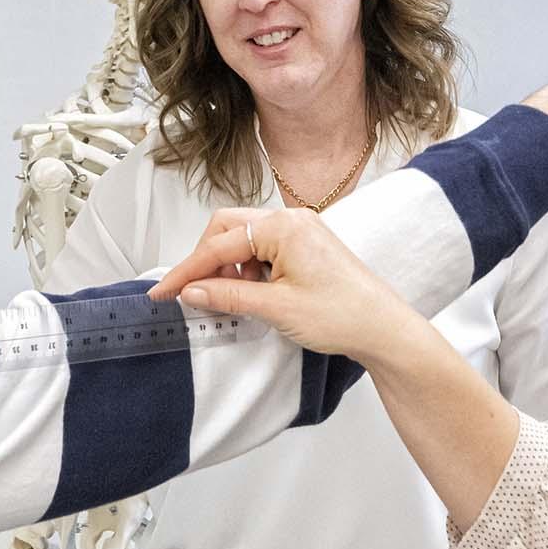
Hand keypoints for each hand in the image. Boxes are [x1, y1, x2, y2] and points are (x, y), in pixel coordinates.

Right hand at [148, 206, 424, 364]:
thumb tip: (191, 291)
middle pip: (227, 229)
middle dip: (207, 261)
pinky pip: (264, 249)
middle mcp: (291, 220)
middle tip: (194, 294)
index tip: (164, 292)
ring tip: (231, 299)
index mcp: (282, 226)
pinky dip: (249, 270)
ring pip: (244, 239)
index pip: (218, 244)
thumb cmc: (342, 314)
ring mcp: (300, 231)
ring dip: (229, 267)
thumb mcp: (275, 308)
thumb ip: (228, 295)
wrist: (383, 328)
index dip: (187, 270)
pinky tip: (252, 295)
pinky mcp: (306, 246)